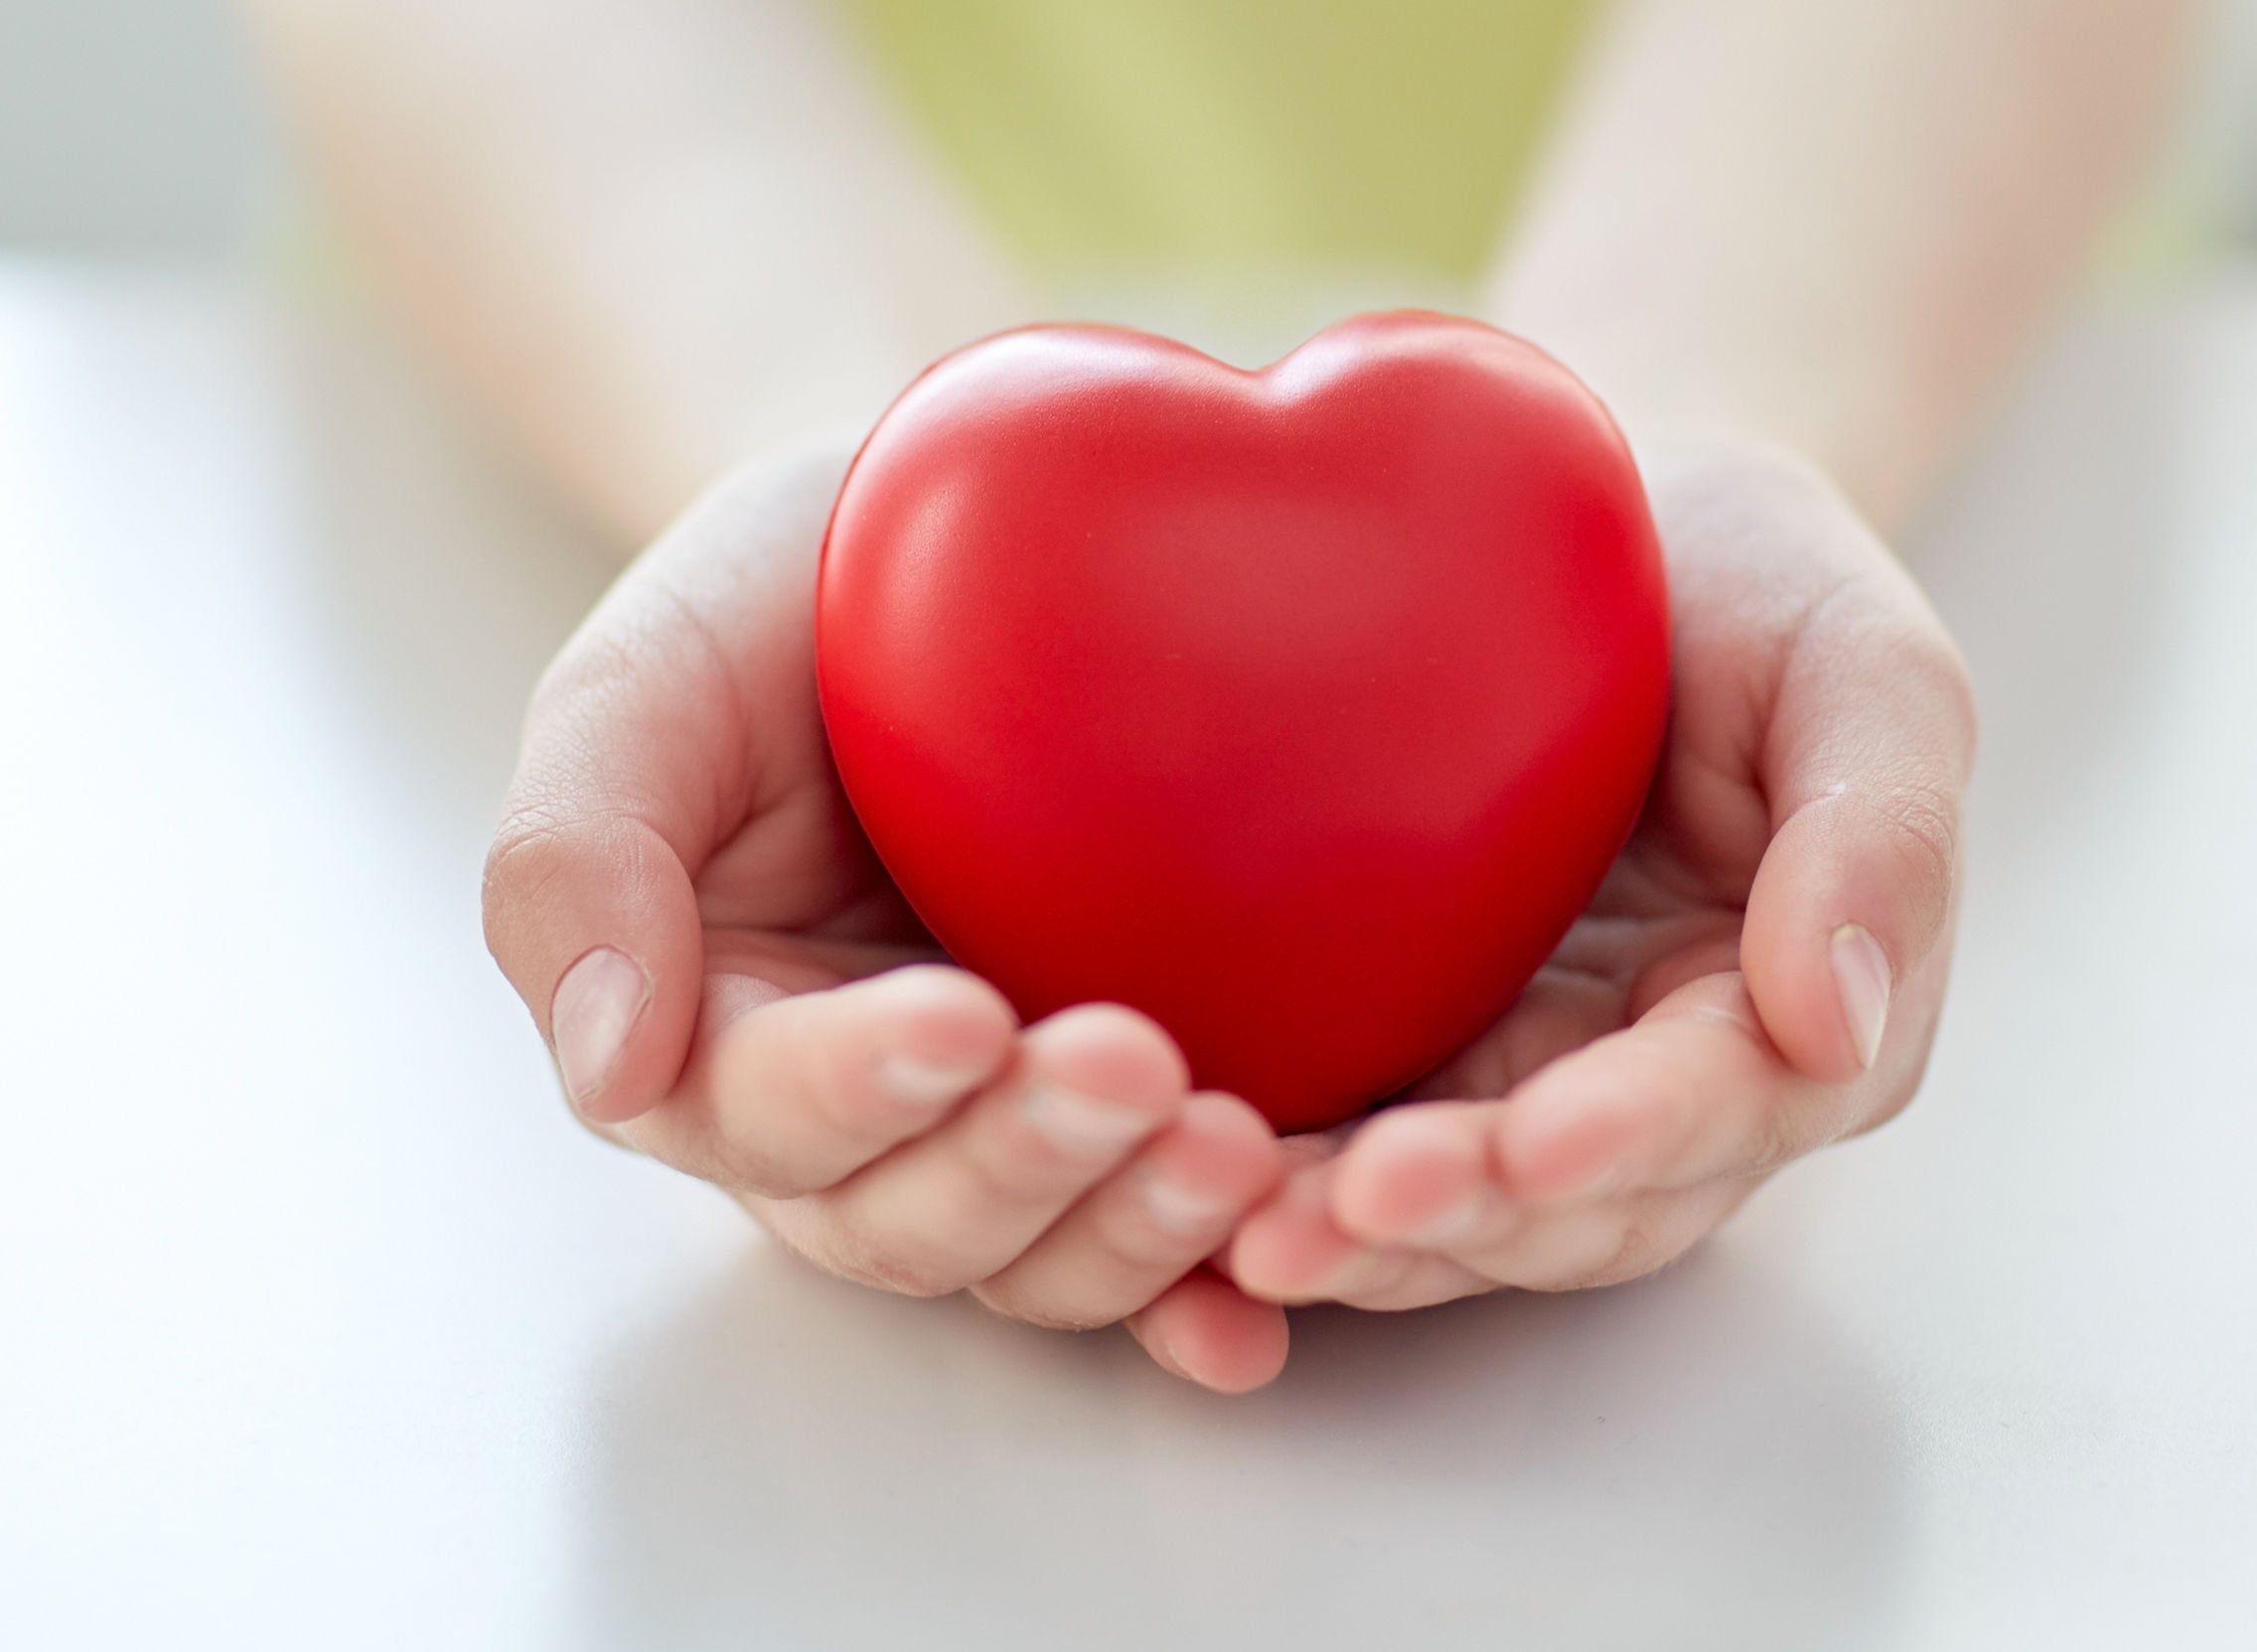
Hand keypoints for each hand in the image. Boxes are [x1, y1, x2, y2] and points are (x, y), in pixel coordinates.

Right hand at [483, 443, 1292, 1393]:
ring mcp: (1003, 1128)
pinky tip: (1262, 1310)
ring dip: (1135, 1229)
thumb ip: (579, 856)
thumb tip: (613, 1067)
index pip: (765, 1109)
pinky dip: (1212, 1290)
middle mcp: (859, 1120)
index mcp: (718, 1034)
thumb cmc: (789, 604)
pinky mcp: (1134, 1121)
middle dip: (1021, 1159)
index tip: (959, 1015)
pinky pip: (1167, 1245)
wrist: (970, 545)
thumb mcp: (652, 683)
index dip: (856, 1086)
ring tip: (1233, 1147)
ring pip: (1043, 1253)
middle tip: (1131, 1065)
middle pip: (914, 1216)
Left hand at [1169, 441, 1974, 1335]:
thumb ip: (1880, 834)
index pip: (1719, 1110)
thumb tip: (1838, 1024)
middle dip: (1460, 1222)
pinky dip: (1271, 1179)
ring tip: (1239, 1234)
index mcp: (1786, 1016)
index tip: (1531, 1142)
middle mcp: (1651, 1083)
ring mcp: (1517, 1076)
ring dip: (1352, 1238)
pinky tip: (1176, 1185)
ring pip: (1450, 1212)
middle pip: (1570, 1205)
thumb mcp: (1861, 666)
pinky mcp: (1399, 1047)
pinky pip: (1339, 1140)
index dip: (1630, 1139)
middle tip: (1329, 1215)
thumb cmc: (1752, 583)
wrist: (1599, 530)